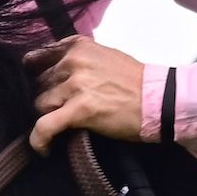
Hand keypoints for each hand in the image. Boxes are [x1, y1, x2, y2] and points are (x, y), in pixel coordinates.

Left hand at [24, 37, 144, 154]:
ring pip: (40, 103)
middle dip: (48, 97)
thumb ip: (81, 60)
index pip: (42, 56)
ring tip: (60, 127)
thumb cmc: (136, 82)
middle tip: (61, 110)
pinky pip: (45, 126)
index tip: (42, 86)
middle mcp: (74, 62)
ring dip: (48, 116)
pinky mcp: (78, 110)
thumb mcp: (106, 57)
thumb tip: (57, 71)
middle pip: (41, 82)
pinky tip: (44, 148)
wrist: (160, 100)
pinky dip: (39, 140)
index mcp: (79, 47)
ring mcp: (75, 85)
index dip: (37, 73)